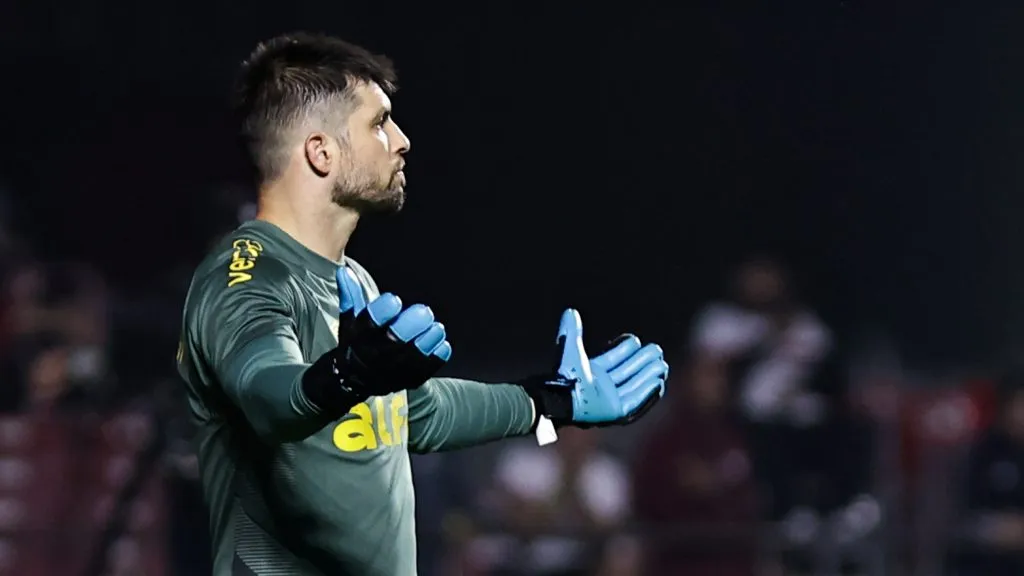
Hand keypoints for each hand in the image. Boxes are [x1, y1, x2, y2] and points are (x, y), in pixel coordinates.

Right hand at [302, 266, 451, 410]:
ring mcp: (391, 370)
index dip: (383, 311)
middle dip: (411, 325)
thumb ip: (352, 295)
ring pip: (413, 356)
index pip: (370, 323)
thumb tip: (345, 271)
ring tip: (436, 328)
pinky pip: (425, 370)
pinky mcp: (406, 379)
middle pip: (394, 340)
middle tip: (424, 312)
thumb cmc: (357, 342)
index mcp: (360, 335)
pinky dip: (436, 357)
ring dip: (428, 340)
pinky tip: (441, 343)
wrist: (354, 379)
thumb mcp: (350, 319)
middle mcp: (375, 354)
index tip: (394, 300)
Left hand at [521, 309, 667, 426]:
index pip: (614, 359)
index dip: (625, 349)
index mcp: (593, 373)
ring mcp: (610, 399)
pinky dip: (648, 392)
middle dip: (643, 361)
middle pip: (628, 372)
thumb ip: (572, 330)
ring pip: (635, 385)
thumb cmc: (566, 374)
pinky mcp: (616, 411)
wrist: (563, 396)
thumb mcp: (571, 348)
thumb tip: (570, 311)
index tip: (635, 340)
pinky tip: (658, 381)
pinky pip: (636, 400)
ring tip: (662, 365)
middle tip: (657, 350)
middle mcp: (602, 387)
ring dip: (649, 375)